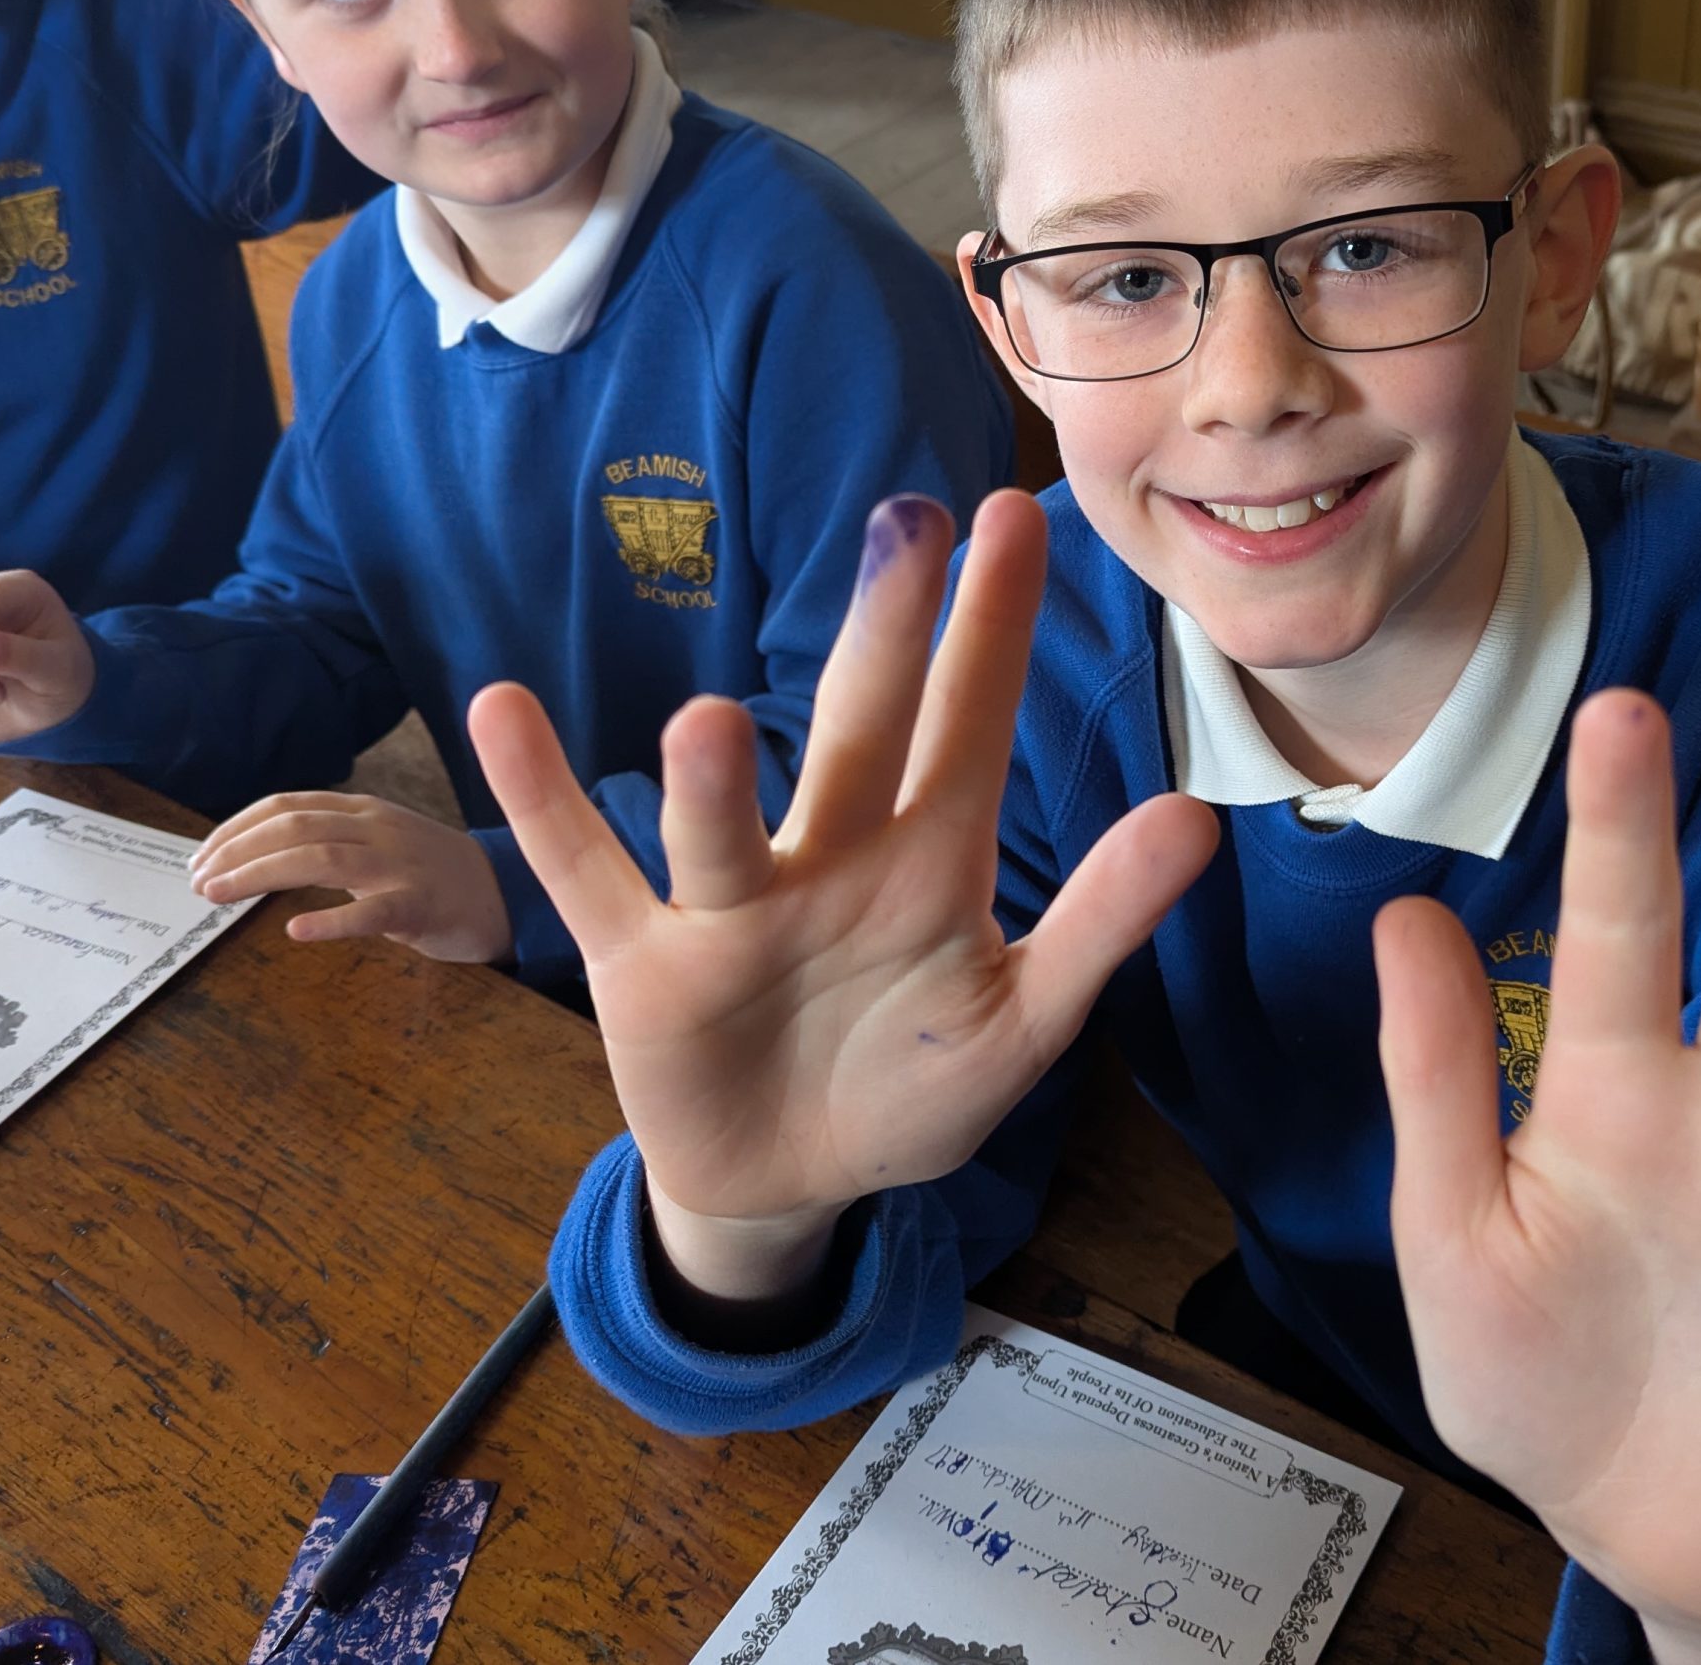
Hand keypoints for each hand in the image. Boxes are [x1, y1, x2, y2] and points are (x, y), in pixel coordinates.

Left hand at [189, 793, 513, 963]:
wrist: (509, 893)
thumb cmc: (433, 875)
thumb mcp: (379, 843)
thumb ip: (329, 842)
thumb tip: (255, 856)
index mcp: (364, 811)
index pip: (288, 805)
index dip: (235, 827)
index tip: (199, 856)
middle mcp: (379, 828)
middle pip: (295, 826)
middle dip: (235, 850)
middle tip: (197, 881)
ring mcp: (402, 864)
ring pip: (322, 857)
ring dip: (260, 873)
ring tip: (219, 895)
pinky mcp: (423, 905)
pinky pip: (374, 911)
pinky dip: (333, 919)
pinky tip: (297, 931)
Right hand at [469, 492, 1220, 1305]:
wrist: (796, 1185)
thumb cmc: (910, 1085)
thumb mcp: (1024, 1020)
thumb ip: (1101, 923)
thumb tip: (1201, 820)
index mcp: (928, 860)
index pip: (971, 726)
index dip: (995, 630)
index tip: (1018, 516)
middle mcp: (829, 854)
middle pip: (859, 736)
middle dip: (884, 641)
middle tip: (905, 524)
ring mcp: (730, 906)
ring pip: (723, 828)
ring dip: (713, 783)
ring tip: (708, 723)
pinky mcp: (644, 966)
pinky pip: (587, 875)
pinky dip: (545, 803)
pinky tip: (500, 714)